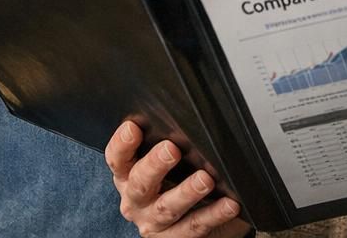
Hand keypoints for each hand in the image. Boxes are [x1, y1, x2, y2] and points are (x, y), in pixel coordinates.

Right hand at [105, 120, 247, 237]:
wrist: (191, 220)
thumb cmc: (176, 181)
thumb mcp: (166, 164)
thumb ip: (166, 144)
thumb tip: (187, 118)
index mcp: (128, 176)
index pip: (117, 159)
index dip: (122, 144)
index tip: (133, 127)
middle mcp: (136, 201)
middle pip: (139, 183)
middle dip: (154, 165)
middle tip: (172, 149)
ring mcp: (154, 223)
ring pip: (167, 208)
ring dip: (186, 193)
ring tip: (205, 179)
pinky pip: (195, 227)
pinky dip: (214, 214)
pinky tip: (229, 203)